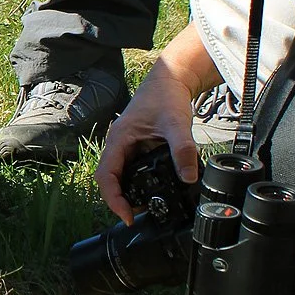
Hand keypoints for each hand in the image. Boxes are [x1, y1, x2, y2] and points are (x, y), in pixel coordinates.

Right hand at [95, 27, 223, 222]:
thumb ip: (183, 150)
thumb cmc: (166, 96)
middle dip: (121, 200)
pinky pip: (133, 170)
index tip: (127, 215)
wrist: (171, 79)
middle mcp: (118, 145)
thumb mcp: (176, 123)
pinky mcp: (137, 147)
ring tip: (147, 206)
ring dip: (129, 193)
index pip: (106, 176)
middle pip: (110, 180)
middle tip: (139, 215)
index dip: (114, 199)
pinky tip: (154, 190)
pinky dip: (140, 183)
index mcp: (119, 139)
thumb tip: (189, 178)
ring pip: (121, 176)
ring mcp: (126, 147)